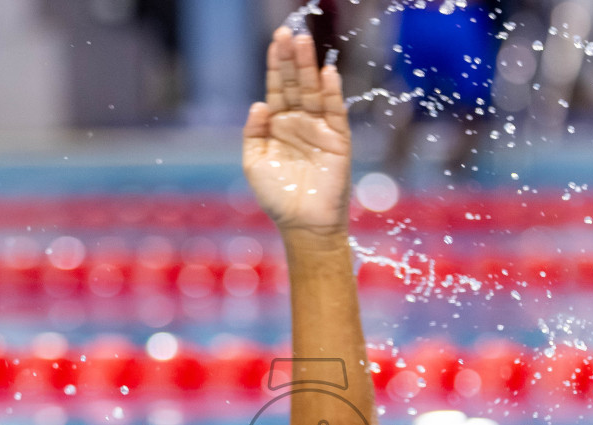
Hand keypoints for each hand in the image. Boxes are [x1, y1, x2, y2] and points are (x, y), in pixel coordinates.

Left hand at [244, 26, 351, 240]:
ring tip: (304, 41)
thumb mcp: (255, 163)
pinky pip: (334, 112)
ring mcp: (319, 130)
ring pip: (313, 91)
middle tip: (288, 31)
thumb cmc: (278, 197)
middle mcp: (299, 122)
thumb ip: (254, 132)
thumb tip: (259, 103)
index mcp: (278, 125)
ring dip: (309, 67)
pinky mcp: (338, 141)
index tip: (275, 40)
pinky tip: (326, 73)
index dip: (276, 64)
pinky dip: (331, 93)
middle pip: (295, 83)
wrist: (304, 224)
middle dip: (291, 58)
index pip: (277, 88)